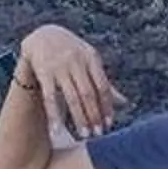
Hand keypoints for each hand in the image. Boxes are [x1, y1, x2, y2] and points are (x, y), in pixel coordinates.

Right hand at [17, 23, 125, 139]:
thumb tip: (124, 103)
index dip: (107, 107)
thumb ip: (104, 82)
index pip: (103, 87)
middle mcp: (77, 62)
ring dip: (79, 118)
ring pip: (72, 98)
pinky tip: (57, 130)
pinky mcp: (44, 72)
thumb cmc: (72, 51)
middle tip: (99, 134)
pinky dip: (54, 115)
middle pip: (89, 94)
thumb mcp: (90, 61)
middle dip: (95, 115)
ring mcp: (60, 67)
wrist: (43, 33)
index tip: (109, 124)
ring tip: (85, 135)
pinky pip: (50, 98)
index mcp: (92, 59)